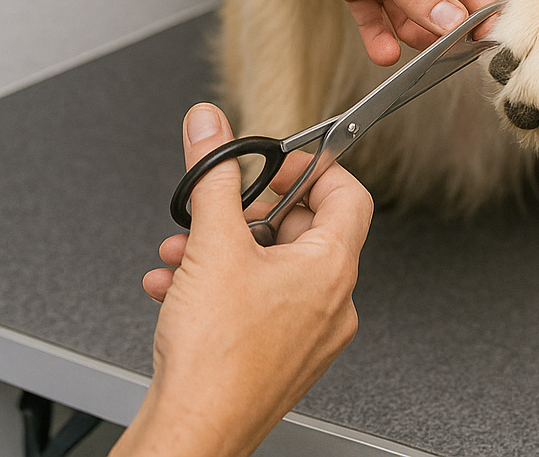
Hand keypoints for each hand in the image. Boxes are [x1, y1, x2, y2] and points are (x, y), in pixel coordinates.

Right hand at [115, 103, 371, 456]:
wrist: (192, 434)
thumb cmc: (215, 361)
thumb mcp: (211, 243)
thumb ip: (213, 175)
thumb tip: (212, 128)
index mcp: (332, 269)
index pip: (348, 194)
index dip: (314, 168)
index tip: (280, 163)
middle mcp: (331, 304)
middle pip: (302, 230)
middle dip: (247, 215)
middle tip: (218, 210)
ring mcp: (308, 336)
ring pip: (270, 269)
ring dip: (221, 251)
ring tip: (181, 254)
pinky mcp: (279, 359)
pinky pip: (256, 304)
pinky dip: (217, 287)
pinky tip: (174, 288)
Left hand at [227, 0, 499, 63]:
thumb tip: (452, 21)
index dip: (480, 1)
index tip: (483, 39)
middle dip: (444, 21)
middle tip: (445, 55)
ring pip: (412, 5)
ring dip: (413, 31)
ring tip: (411, 52)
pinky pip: (378, 12)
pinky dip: (381, 33)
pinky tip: (382, 52)